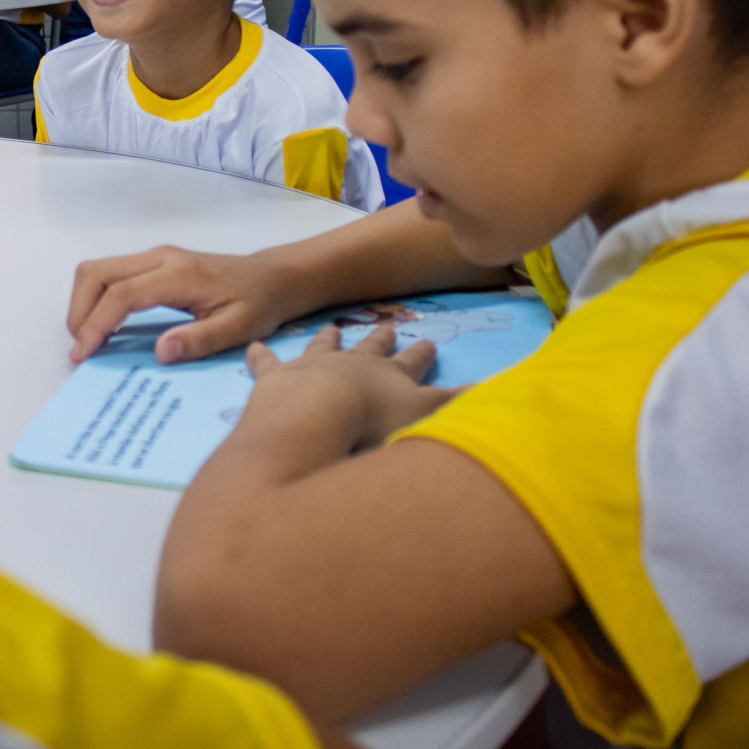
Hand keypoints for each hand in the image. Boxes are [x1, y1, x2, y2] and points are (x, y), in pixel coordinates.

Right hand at [67, 246, 290, 363]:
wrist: (273, 278)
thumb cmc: (259, 304)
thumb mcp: (240, 329)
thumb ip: (201, 340)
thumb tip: (160, 352)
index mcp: (180, 275)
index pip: (122, 294)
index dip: (97, 324)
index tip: (83, 354)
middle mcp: (160, 258)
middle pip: (97, 272)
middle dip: (79, 311)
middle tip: (83, 348)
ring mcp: (155, 257)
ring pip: (98, 269)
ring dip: (84, 303)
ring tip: (90, 339)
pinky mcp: (153, 263)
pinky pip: (110, 274)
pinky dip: (96, 298)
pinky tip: (104, 326)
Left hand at [244, 324, 455, 451]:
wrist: (317, 414)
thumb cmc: (374, 421)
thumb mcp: (428, 417)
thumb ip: (458, 408)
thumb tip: (495, 394)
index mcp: (390, 375)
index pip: (412, 362)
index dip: (421, 354)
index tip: (429, 341)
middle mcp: (353, 363)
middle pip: (370, 348)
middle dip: (379, 339)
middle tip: (385, 327)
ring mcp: (313, 366)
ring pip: (323, 346)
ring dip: (328, 338)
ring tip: (332, 328)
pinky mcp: (277, 376)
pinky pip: (266, 362)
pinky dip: (260, 355)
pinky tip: (253, 346)